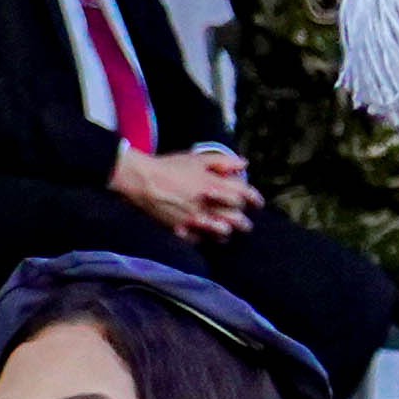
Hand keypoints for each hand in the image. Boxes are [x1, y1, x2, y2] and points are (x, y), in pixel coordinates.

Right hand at [110, 144, 253, 236]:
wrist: (140, 180)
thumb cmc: (169, 167)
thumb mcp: (196, 159)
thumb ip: (223, 162)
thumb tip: (244, 164)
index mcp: (211, 185)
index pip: (242, 194)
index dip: (254, 199)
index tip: (258, 203)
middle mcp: (206, 203)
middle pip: (236, 218)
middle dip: (244, 221)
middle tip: (245, 222)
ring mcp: (193, 218)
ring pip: (222, 232)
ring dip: (227, 231)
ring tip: (227, 231)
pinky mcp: (180, 229)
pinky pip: (200, 239)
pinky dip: (204, 237)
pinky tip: (205, 234)